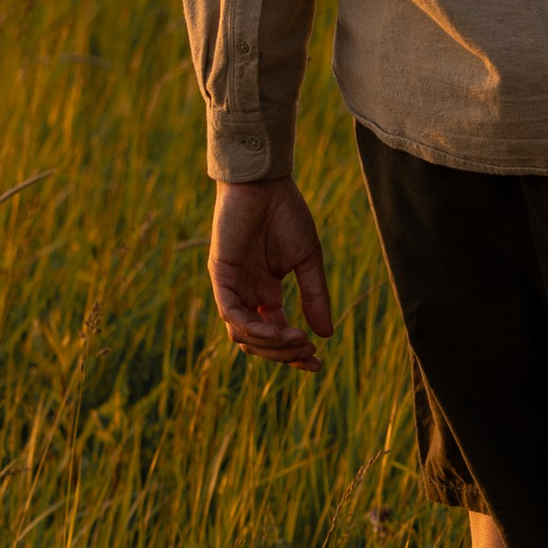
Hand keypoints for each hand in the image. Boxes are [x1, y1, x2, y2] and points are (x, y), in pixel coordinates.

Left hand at [209, 178, 333, 369]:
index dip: (294, 354)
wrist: (266, 184)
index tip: (318, 364)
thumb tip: (327, 334)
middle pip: (257, 342)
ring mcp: (231, 287)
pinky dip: (251, 328)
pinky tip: (276, 331)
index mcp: (265, 293)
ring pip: (241, 334)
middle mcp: (246, 294)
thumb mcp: (308, 261)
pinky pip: (231, 313)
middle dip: (283, 353)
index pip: (275, 334)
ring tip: (298, 340)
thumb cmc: (286, 215)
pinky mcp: (220, 275)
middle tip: (309, 350)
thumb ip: (315, 297)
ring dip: (270, 345)